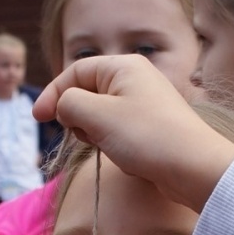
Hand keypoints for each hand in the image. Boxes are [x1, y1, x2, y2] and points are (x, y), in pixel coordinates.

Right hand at [32, 55, 233, 212]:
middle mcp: (134, 79)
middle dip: (78, 117)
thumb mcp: (97, 115)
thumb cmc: (146, 136)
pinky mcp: (150, 127)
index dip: (53, 94)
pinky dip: (114, 145)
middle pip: (87, 93)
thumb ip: (70, 104)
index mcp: (122, 66)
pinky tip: (129, 157)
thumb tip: (63, 106)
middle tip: (89, 136)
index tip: (39, 120)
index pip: (75, 72)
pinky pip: (118, 132)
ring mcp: (144, 104)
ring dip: (96, 134)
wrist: (194, 168)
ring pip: (100, 116)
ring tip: (112, 147)